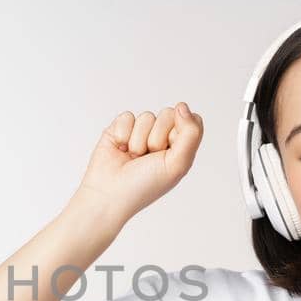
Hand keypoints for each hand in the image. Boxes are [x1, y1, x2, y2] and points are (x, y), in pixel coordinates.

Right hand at [74, 102, 203, 224]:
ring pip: (147, 116)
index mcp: (180, 147)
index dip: (181, 132)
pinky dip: (123, 135)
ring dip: (138, 140)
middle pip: (169, 114)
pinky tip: (120, 150)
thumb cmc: (144, 186)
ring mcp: (140, 132)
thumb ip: (191, 134)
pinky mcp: (120, 129)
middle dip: (157, 137)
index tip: (170, 151)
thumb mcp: (177, 164)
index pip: (191, 120)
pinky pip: (127, 117)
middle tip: (149, 158)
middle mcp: (161, 137)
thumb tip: (182, 106)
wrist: (109, 195)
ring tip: (133, 158)